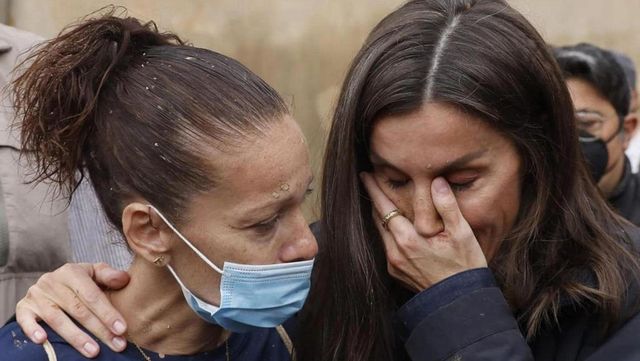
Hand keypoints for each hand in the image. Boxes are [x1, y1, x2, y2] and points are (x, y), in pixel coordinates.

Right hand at [16, 262, 129, 357]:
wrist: (51, 283)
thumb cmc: (79, 281)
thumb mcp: (94, 273)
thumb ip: (109, 275)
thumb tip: (124, 279)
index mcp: (72, 272)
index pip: (92, 295)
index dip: (107, 312)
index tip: (122, 329)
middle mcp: (52, 282)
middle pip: (78, 309)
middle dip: (99, 329)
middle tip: (116, 345)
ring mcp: (37, 295)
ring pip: (57, 318)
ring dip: (76, 337)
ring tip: (93, 351)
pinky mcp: (24, 307)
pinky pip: (25, 320)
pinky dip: (33, 330)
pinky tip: (43, 340)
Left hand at [360, 173, 486, 290]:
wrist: (460, 301)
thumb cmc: (464, 266)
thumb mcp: (462, 233)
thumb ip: (447, 205)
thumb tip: (437, 181)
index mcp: (408, 239)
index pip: (384, 207)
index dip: (374, 189)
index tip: (366, 175)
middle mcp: (395, 252)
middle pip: (378, 218)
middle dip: (374, 199)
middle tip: (371, 180)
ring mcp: (393, 264)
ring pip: (381, 232)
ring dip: (380, 215)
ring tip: (381, 199)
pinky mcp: (396, 272)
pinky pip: (386, 246)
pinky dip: (388, 232)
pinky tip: (394, 225)